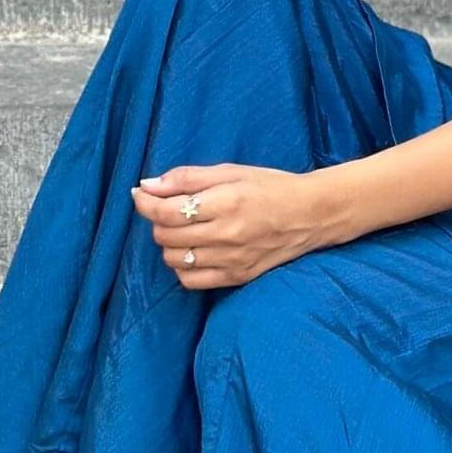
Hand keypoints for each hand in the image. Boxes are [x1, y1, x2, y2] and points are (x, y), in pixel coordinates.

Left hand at [129, 163, 349, 288]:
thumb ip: (188, 177)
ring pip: (173, 259)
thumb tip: (148, 185)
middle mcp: (227, 235)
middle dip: (156, 220)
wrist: (311, 215)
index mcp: (226, 203)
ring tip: (183, 230)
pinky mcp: (237, 277)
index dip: (144, 202)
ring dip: (168, 243)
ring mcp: (232, 260)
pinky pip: (191, 281)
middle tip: (167, 208)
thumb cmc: (271, 187)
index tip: (140, 193)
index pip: (166, 211)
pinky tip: (192, 251)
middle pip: (165, 235)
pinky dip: (182, 267)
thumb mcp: (231, 171)